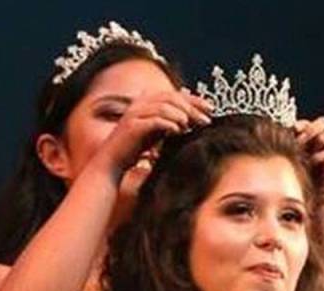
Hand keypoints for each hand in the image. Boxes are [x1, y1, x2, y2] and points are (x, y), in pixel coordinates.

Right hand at [91, 89, 212, 181]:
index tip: (211, 108)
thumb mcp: (155, 133)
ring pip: (162, 106)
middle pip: (171, 97)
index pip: (174, 94)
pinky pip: (153, 120)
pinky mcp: (132, 127)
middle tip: (207, 119)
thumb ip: (168, 123)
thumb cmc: (135, 148)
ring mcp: (135, 114)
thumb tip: (190, 120)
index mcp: (146, 102)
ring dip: (180, 114)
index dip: (193, 99)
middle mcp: (140, 104)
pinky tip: (179, 130)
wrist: (113, 162)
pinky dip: (168, 123)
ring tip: (192, 125)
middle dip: (191, 107)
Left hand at [295, 117, 323, 208]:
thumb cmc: (299, 179)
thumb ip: (292, 143)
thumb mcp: (293, 157)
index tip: (291, 133)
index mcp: (315, 138)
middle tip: (301, 141)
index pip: (311, 121)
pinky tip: (311, 163)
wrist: (311, 201)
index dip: (301, 124)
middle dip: (312, 129)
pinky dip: (322, 156)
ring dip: (321, 139)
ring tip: (309, 151)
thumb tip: (283, 130)